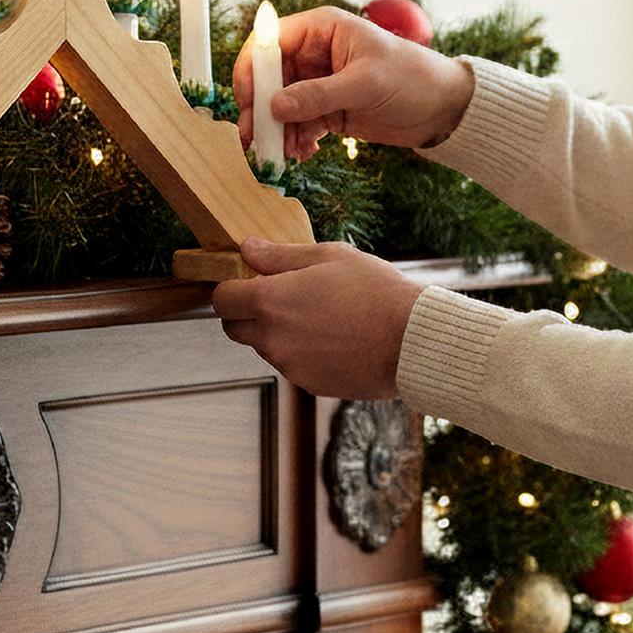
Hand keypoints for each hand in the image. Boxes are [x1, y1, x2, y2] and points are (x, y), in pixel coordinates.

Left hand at [211, 235, 424, 397]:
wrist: (411, 340)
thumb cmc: (376, 292)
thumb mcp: (329, 257)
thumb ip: (280, 255)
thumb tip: (247, 248)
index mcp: (270, 300)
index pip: (222, 299)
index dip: (232, 289)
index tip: (249, 282)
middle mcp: (271, 337)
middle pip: (234, 328)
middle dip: (247, 313)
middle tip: (281, 298)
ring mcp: (289, 365)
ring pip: (264, 347)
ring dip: (276, 333)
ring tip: (319, 316)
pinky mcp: (308, 384)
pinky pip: (291, 365)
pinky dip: (301, 353)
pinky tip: (333, 338)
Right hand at [231, 5, 474, 161]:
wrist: (444, 108)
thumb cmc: (412, 77)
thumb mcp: (365, 84)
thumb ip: (318, 95)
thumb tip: (275, 106)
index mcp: (322, 29)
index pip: (270, 41)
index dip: (253, 68)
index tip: (248, 98)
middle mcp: (315, 54)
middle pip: (269, 78)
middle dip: (260, 108)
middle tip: (255, 138)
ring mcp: (319, 83)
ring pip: (281, 106)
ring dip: (277, 130)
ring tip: (283, 154)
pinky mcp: (328, 110)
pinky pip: (299, 125)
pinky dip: (295, 141)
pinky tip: (303, 155)